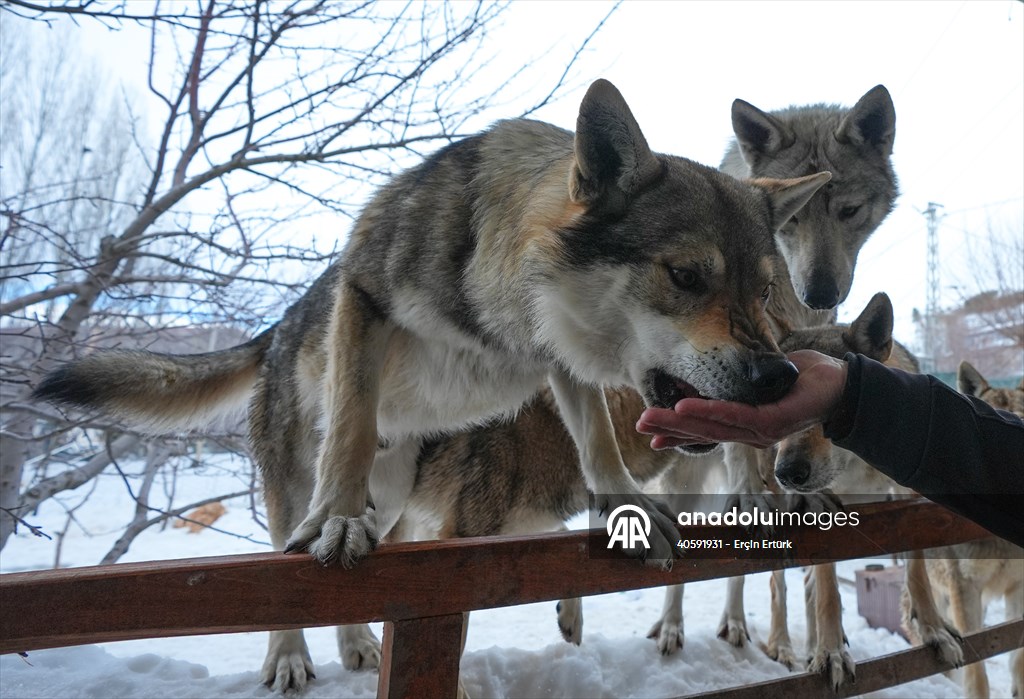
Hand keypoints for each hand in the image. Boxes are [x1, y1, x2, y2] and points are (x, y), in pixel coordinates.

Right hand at [635, 350, 847, 449]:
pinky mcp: (774, 423)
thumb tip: (702, 379)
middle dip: (668, 430)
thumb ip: (731, 386)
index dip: (676, 435)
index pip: (705, 432)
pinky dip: (709, 412)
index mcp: (744, 426)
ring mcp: (761, 432)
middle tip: (639, 427)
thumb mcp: (756, 382)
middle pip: (702, 433)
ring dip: (680, 423)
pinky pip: (736, 416)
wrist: (841, 384)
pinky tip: (686, 409)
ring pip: (713, 427)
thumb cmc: (800, 380)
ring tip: (653, 418)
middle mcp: (750, 435)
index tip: (650, 438)